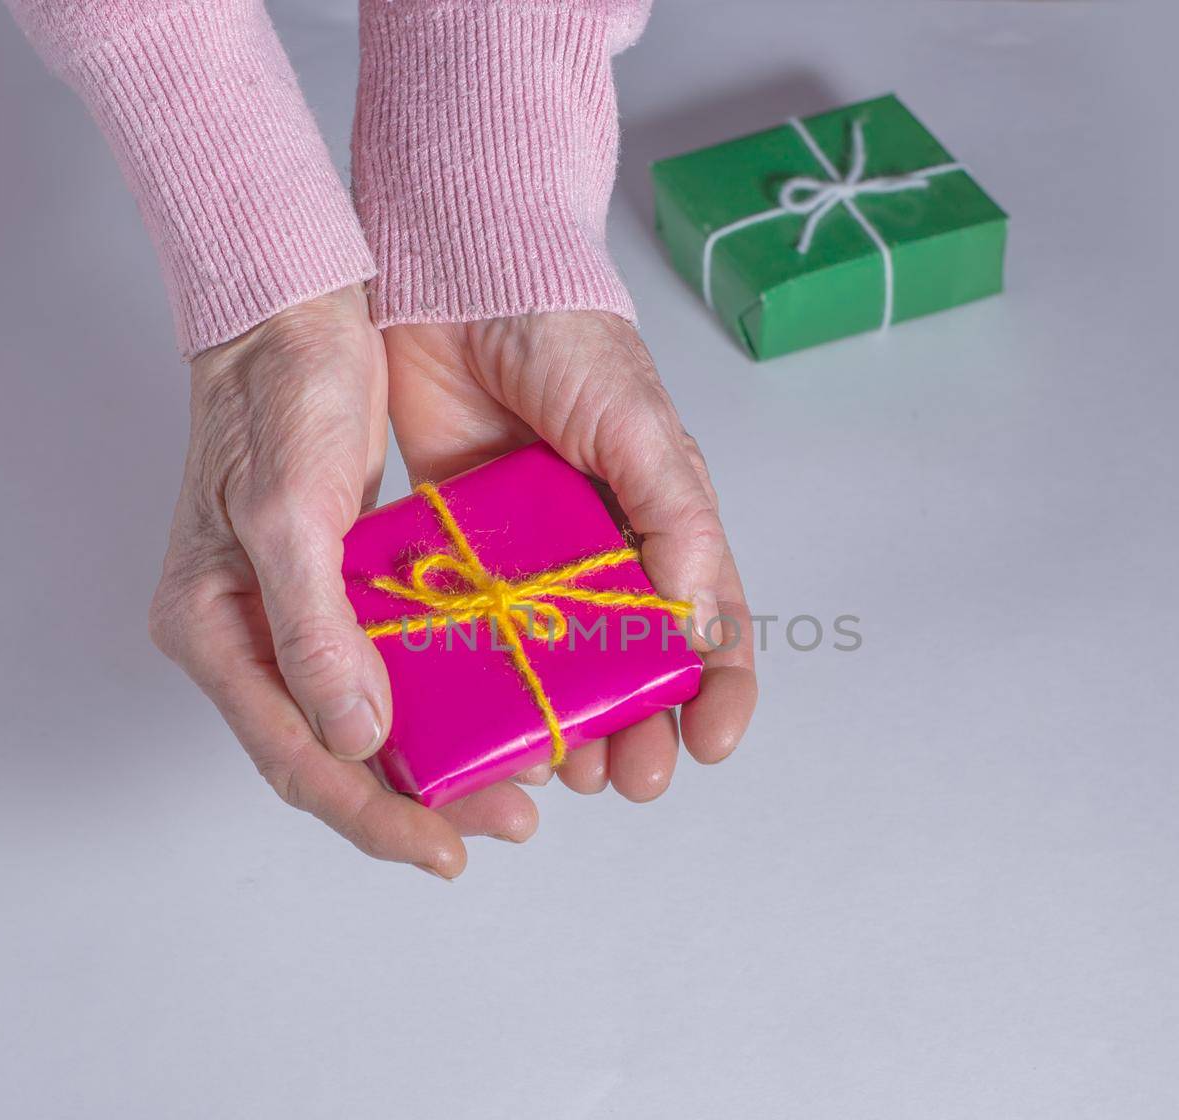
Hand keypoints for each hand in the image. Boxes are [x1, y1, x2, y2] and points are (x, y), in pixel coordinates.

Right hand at [147, 286, 535, 877]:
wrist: (292, 309)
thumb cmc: (275, 394)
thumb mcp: (289, 512)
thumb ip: (314, 633)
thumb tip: (355, 741)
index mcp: (213, 632)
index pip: (296, 758)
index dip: (372, 817)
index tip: (447, 852)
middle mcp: (248, 639)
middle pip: (333, 756)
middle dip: (417, 800)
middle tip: (505, 821)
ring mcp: (293, 616)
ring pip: (365, 720)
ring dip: (435, 756)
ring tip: (514, 779)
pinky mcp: (337, 587)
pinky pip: (388, 665)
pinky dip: (439, 695)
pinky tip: (495, 705)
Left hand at [383, 310, 757, 800]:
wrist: (458, 281)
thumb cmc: (565, 340)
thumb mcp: (637, 428)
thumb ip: (674, 520)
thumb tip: (700, 623)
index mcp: (664, 524)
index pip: (712, 626)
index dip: (719, 690)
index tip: (709, 745)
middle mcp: (603, 554)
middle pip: (634, 667)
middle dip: (640, 729)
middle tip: (627, 778)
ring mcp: (532, 562)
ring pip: (556, 669)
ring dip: (566, 725)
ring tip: (560, 768)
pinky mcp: (464, 554)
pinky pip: (478, 637)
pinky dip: (486, 686)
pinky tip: (482, 722)